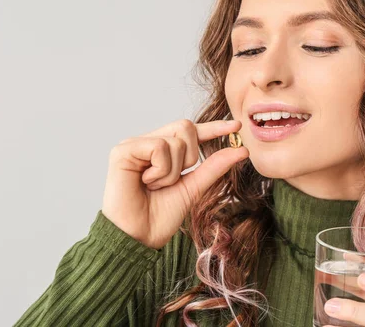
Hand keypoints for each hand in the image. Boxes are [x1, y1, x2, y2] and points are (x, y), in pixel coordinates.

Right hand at [102, 119, 247, 249]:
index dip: (214, 127)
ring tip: (155, 186)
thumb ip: (214, 167)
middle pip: (185, 127)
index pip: (191, 131)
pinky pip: (158, 147)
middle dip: (189, 157)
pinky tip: (146, 182)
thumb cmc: (159, 217)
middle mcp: (147, 143)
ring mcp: (134, 145)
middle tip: (172, 181)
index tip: (237, 126)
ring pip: (175, 140)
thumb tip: (241, 150)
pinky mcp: (122, 151)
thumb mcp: (193, 188)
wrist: (139, 238)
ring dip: (173, 171)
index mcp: (162, 151)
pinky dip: (161, 170)